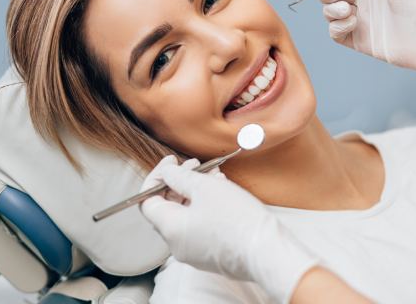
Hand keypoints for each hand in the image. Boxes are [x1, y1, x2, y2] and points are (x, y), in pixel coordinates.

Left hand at [139, 155, 321, 303]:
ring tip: (215, 175)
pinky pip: (200, 226)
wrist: (268, 252)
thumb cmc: (237, 219)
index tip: (172, 162)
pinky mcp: (211, 254)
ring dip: (196, 191)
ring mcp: (194, 251)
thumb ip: (179, 177)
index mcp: (170, 228)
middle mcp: (177, 244)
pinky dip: (206, 206)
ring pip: (187, 214)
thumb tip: (167, 172)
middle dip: (180, 181)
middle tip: (195, 165)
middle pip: (167, 207)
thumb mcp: (205, 187)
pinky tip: (223, 191)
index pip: (147, 201)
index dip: (157, 177)